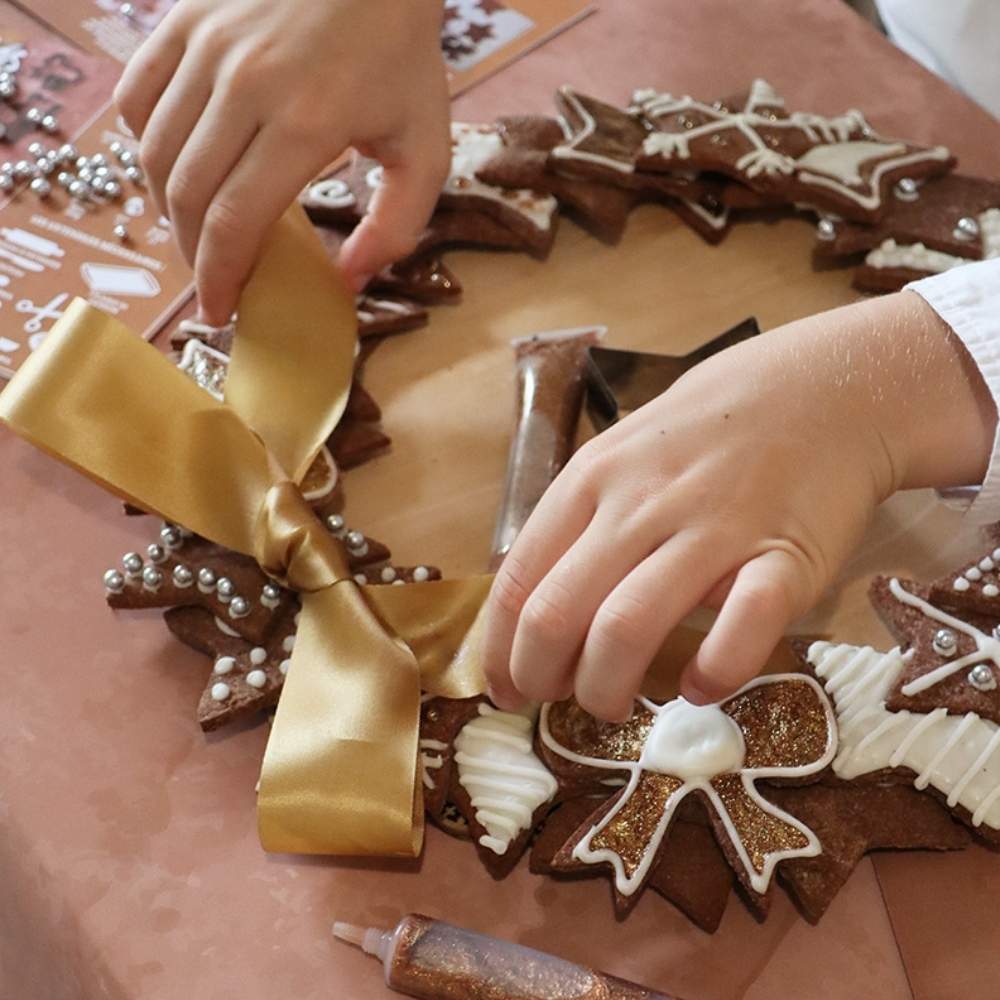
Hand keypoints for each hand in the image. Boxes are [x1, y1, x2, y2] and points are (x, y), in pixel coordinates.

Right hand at [114, 0, 449, 322]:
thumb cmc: (401, 56)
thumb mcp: (424, 148)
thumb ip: (395, 226)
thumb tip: (347, 284)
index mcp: (305, 122)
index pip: (236, 221)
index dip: (220, 277)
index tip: (222, 312)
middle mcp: (243, 84)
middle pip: (188, 195)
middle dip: (194, 256)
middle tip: (213, 285)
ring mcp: (206, 46)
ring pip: (156, 152)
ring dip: (168, 210)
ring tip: (197, 238)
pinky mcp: (184, 19)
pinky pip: (139, 97)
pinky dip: (147, 145)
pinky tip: (175, 171)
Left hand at [482, 291, 994, 719]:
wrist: (817, 389)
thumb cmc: (705, 434)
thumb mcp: (620, 457)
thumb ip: (578, 523)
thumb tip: (531, 612)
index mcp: (590, 481)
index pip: (519, 580)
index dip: (500, 649)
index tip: (504, 687)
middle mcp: (639, 505)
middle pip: (558, 614)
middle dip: (540, 678)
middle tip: (553, 701)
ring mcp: (711, 530)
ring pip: (627, 628)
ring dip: (605, 688)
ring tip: (613, 705)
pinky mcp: (783, 557)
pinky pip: (740, 629)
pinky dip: (711, 673)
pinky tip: (699, 688)